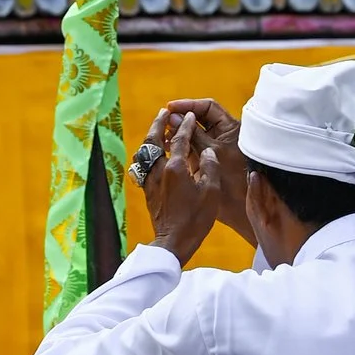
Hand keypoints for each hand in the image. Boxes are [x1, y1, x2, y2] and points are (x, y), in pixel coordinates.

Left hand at [141, 112, 221, 265]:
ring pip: (145, 151)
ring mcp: (150, 180)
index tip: (190, 116)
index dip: (186, 125)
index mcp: (176, 168)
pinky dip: (147, 152)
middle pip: (154, 139)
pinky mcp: (146, 190)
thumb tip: (207, 151)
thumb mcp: (211, 192)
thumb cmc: (195, 219)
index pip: (181, 139)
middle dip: (159, 123)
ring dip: (151, 136)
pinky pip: (143, 164)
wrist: (173, 241)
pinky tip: (152, 153)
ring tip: (157, 128)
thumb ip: (210, 167)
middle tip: (165, 112)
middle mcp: (159, 170)